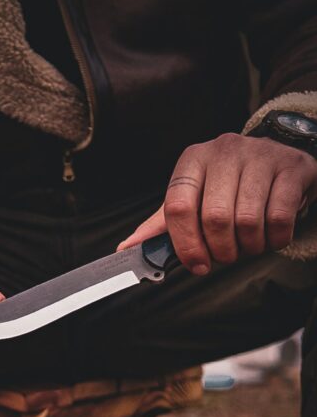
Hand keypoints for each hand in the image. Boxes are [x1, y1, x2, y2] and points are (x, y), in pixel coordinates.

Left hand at [118, 133, 316, 272]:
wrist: (279, 156)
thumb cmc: (230, 183)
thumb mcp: (195, 196)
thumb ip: (163, 223)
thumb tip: (127, 248)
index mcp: (193, 159)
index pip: (178, 206)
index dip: (185, 243)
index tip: (196, 264)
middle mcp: (223, 151)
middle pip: (214, 218)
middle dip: (221, 250)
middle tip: (228, 255)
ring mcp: (259, 155)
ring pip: (246, 220)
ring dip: (249, 246)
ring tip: (250, 244)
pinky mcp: (291, 166)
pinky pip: (278, 216)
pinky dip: (275, 238)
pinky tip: (272, 236)